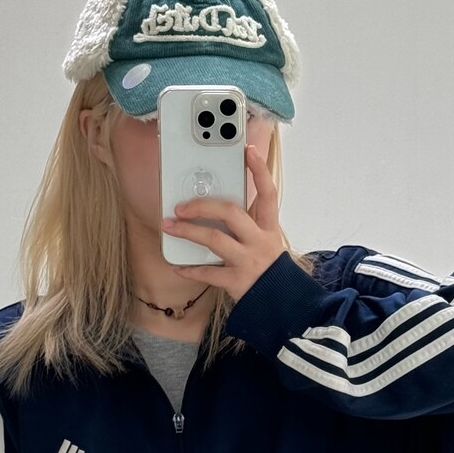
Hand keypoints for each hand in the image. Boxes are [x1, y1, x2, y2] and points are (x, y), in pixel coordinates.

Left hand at [161, 144, 285, 300]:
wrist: (283, 302)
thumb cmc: (269, 268)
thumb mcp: (267, 240)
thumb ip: (250, 222)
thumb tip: (219, 206)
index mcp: (269, 228)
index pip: (268, 193)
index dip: (259, 170)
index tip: (248, 150)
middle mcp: (259, 241)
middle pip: (231, 213)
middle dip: (203, 206)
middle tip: (181, 206)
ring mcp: (248, 261)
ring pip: (215, 240)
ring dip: (188, 232)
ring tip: (170, 227)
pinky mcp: (237, 281)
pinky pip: (208, 272)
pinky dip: (191, 269)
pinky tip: (178, 266)